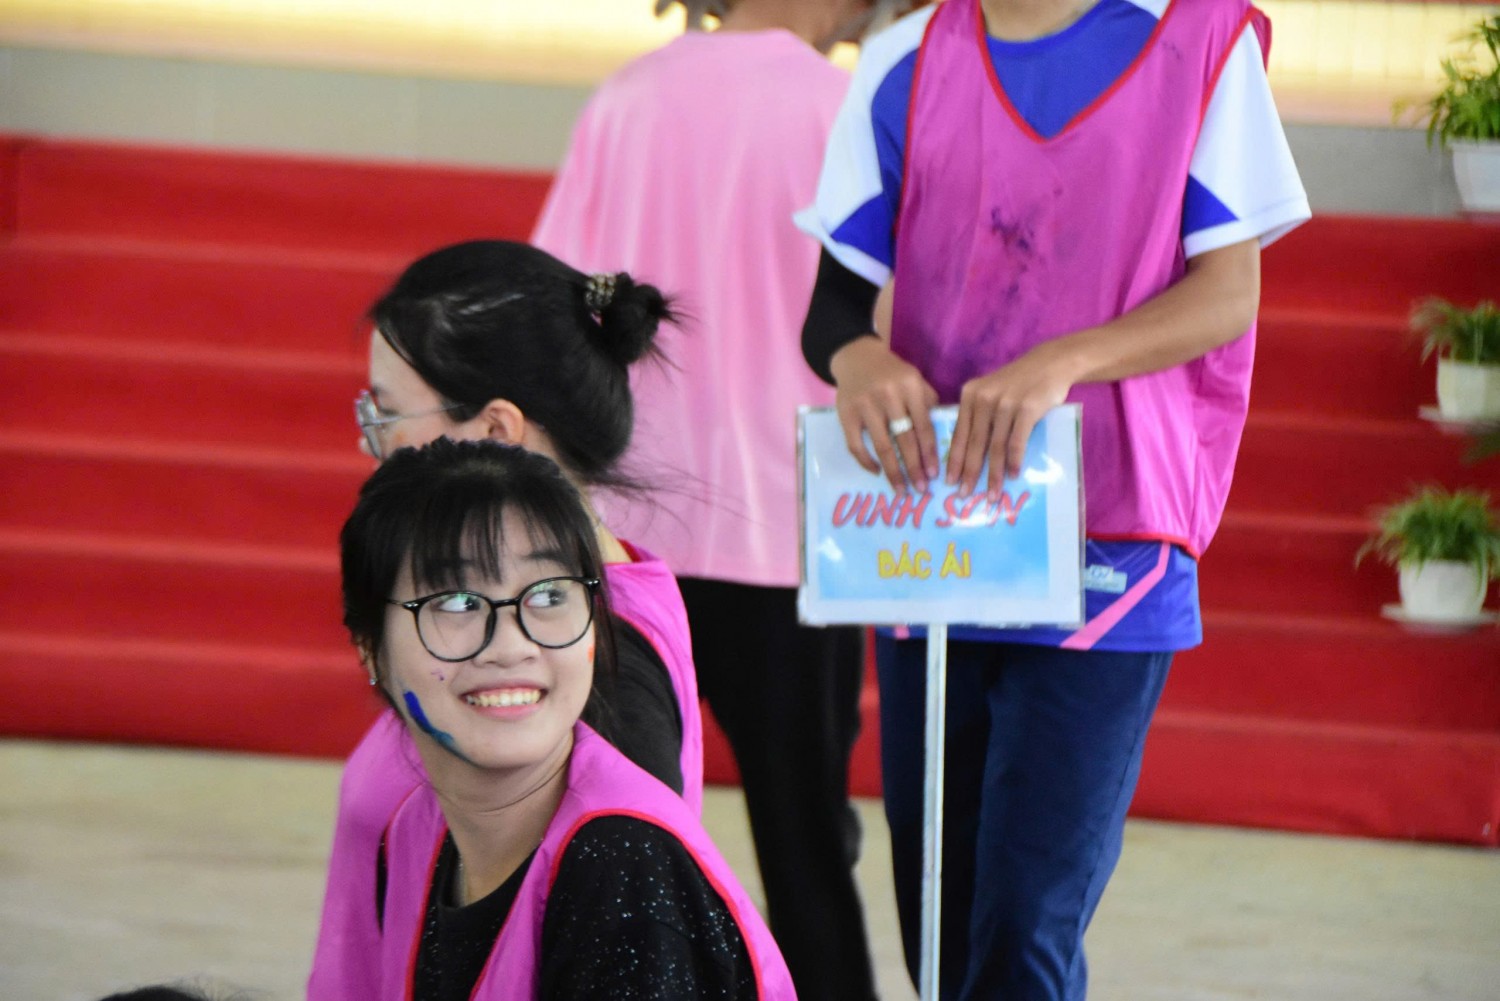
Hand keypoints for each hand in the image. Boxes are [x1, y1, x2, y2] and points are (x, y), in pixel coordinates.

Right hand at [830, 336, 939, 493]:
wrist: (857, 357)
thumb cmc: (892, 373)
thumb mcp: (914, 379)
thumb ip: (928, 402)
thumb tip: (939, 437)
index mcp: (909, 386)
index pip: (923, 426)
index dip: (929, 453)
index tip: (934, 475)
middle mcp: (888, 395)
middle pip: (904, 440)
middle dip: (914, 468)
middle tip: (921, 489)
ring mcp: (865, 405)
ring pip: (882, 446)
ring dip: (893, 471)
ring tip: (901, 489)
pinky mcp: (846, 414)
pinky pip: (856, 445)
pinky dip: (866, 462)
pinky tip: (877, 471)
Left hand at [947, 342, 1075, 498]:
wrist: (1050, 363)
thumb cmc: (1017, 384)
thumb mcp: (990, 393)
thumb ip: (977, 416)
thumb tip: (966, 454)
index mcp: (969, 395)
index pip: (958, 434)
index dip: (953, 460)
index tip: (948, 482)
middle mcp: (984, 399)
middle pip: (974, 444)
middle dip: (969, 473)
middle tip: (964, 495)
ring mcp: (1006, 403)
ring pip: (995, 447)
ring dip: (993, 475)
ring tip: (992, 495)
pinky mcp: (1027, 408)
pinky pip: (1017, 442)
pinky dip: (1015, 461)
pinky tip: (1013, 476)